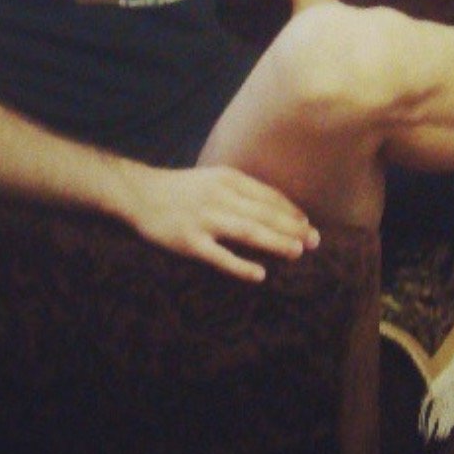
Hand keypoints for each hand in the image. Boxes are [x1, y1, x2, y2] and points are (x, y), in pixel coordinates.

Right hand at [124, 164, 319, 281]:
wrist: (139, 194)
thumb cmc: (182, 188)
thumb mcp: (214, 178)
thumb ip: (242, 190)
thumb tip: (275, 207)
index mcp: (228, 180)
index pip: (268, 195)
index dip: (290, 210)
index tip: (308, 224)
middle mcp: (219, 197)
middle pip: (263, 214)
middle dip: (292, 227)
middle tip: (315, 241)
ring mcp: (204, 220)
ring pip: (247, 232)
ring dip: (275, 242)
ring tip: (298, 252)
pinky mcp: (188, 242)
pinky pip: (218, 256)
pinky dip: (240, 265)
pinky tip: (259, 274)